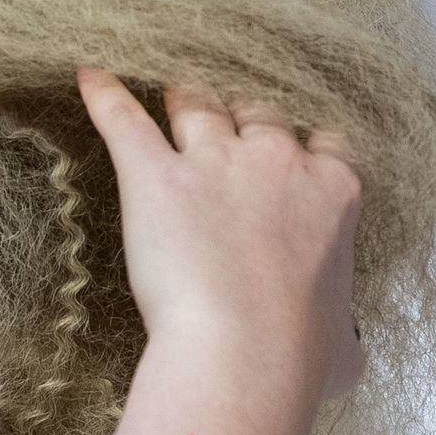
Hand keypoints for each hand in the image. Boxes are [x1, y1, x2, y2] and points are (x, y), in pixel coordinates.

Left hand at [75, 66, 365, 403]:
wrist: (245, 353)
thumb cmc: (298, 358)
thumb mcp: (345, 344)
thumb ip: (343, 327)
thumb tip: (342, 344)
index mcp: (333, 193)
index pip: (324, 142)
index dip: (300, 143)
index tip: (285, 149)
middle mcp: (278, 162)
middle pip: (258, 111)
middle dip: (240, 112)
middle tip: (222, 116)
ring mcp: (214, 162)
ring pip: (197, 102)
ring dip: (183, 95)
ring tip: (167, 86)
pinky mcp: (154, 174)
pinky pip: (124, 119)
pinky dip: (105, 94)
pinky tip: (90, 76)